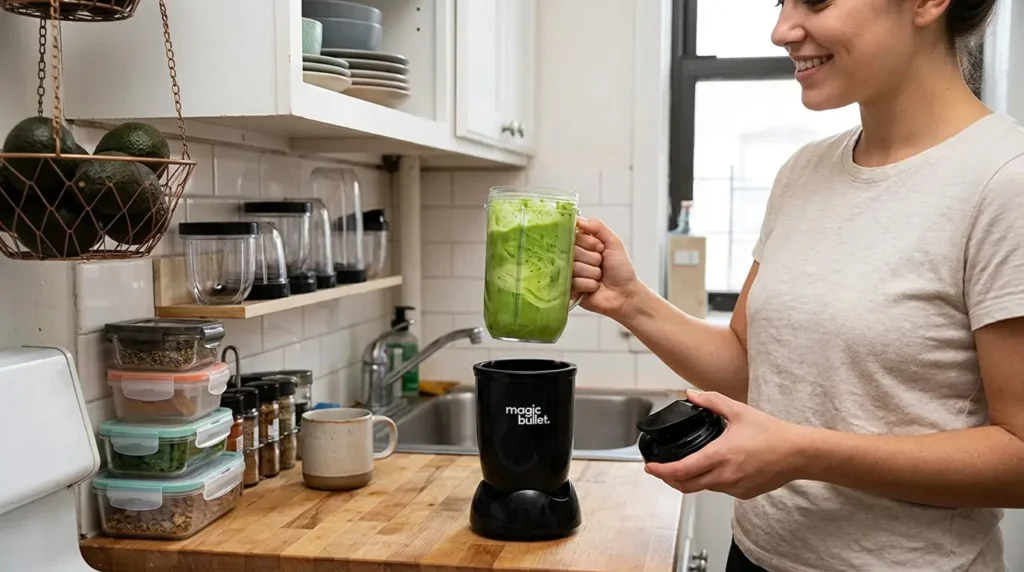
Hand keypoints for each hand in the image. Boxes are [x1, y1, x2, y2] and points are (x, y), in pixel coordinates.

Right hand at [572, 217, 639, 318]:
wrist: (626, 294)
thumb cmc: (621, 269)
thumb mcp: (613, 243)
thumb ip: (598, 227)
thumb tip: (578, 219)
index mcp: (582, 246)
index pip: (574, 236)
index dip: (589, 243)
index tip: (600, 248)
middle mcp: (574, 258)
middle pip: (573, 252)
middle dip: (592, 259)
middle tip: (601, 264)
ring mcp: (570, 274)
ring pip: (575, 267)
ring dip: (592, 273)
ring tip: (599, 277)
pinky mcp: (570, 289)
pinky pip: (575, 282)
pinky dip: (590, 285)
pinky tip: (595, 288)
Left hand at [644, 390, 809, 499]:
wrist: (798, 454)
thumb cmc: (773, 434)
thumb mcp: (739, 411)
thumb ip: (712, 401)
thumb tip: (691, 394)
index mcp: (720, 455)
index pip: (681, 470)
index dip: (661, 471)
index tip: (650, 467)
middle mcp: (725, 476)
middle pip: (686, 486)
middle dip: (669, 479)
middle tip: (660, 470)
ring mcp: (734, 488)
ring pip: (703, 488)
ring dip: (690, 480)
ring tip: (684, 466)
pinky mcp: (743, 494)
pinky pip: (720, 490)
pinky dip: (710, 481)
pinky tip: (713, 469)